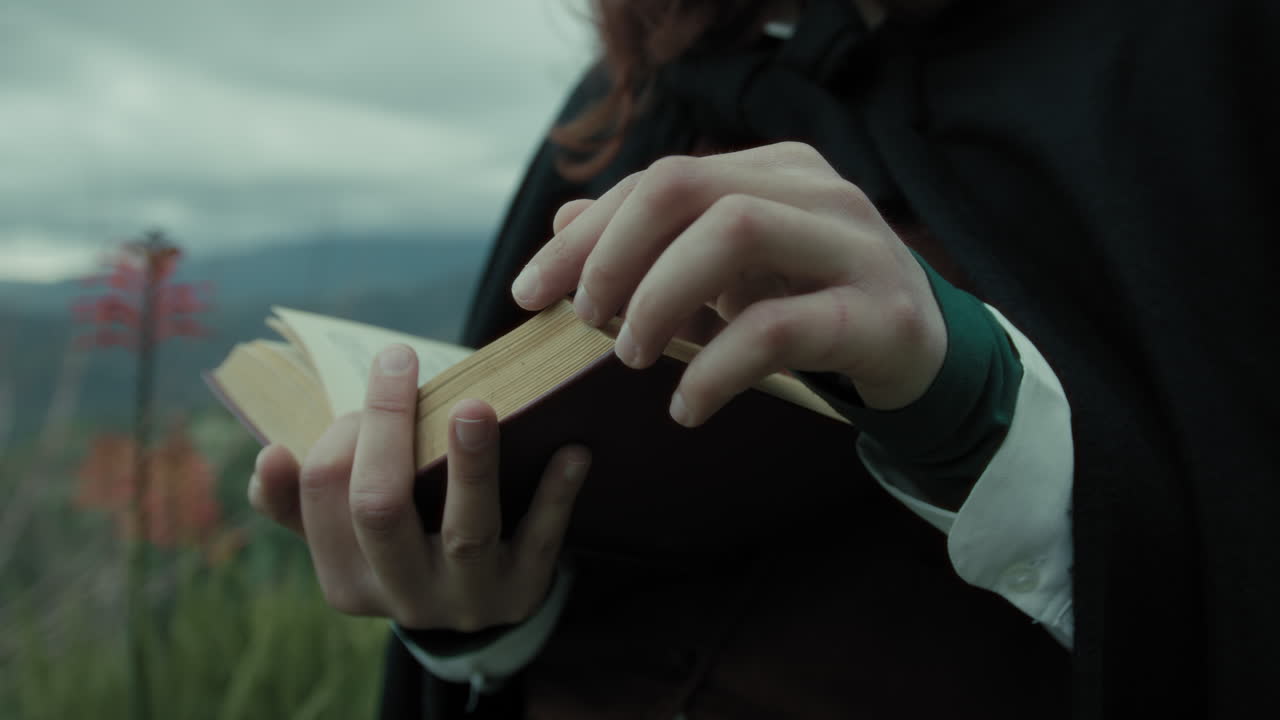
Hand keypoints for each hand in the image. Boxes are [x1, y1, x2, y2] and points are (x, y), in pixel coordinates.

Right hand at [248, 344, 589, 630]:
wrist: (476, 604)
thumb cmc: (404, 541)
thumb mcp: (347, 534)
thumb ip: (301, 499)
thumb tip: (272, 457)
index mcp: (345, 576)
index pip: (328, 494)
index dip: (344, 430)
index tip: (380, 376)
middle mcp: (401, 595)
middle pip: (379, 510)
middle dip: (387, 432)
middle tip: (399, 361)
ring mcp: (467, 597)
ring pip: (464, 532)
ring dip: (470, 465)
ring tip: (476, 407)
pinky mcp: (524, 591)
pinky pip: (542, 540)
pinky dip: (557, 495)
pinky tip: (572, 451)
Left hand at [511, 142, 946, 421]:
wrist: (924, 354)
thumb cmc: (813, 306)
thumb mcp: (729, 273)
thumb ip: (656, 243)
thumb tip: (565, 223)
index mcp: (775, 170)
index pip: (659, 179)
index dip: (584, 234)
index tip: (530, 293)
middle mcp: (816, 190)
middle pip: (686, 186)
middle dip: (613, 255)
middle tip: (587, 323)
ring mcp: (855, 246)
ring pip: (733, 233)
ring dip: (659, 297)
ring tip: (630, 357)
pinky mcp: (880, 315)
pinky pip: (779, 327)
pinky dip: (716, 368)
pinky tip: (688, 406)